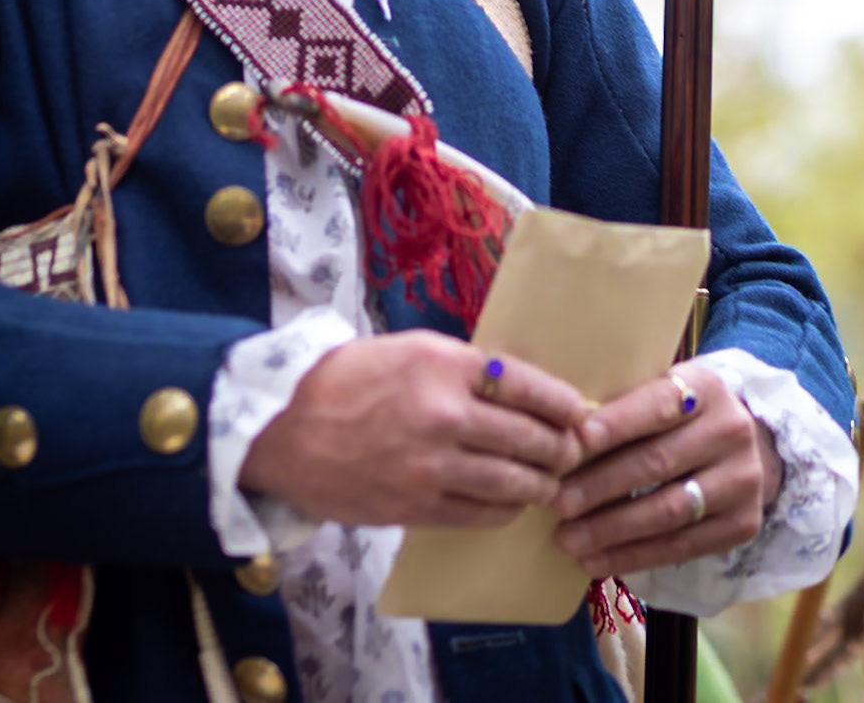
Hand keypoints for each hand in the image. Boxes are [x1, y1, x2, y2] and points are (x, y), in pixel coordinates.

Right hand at [240, 331, 588, 529]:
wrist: (283, 428)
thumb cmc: (344, 379)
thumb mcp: (408, 349)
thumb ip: (460, 367)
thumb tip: (513, 388)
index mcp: (443, 364)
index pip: (526, 384)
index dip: (563, 403)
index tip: (580, 412)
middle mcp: (444, 413)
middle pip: (528, 437)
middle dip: (560, 448)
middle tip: (572, 452)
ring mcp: (431, 465)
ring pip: (511, 482)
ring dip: (540, 485)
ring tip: (550, 484)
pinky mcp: (416, 506)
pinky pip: (479, 514)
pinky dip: (504, 512)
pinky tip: (511, 505)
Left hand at [552, 362, 782, 578]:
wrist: (746, 444)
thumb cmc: (678, 413)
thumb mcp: (661, 390)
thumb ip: (624, 405)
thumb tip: (562, 434)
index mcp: (706, 387)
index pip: (658, 406)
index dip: (617, 423)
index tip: (576, 440)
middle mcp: (731, 432)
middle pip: (658, 462)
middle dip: (602, 486)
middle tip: (557, 503)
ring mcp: (742, 482)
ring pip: (668, 511)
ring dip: (612, 530)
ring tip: (568, 540)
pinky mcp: (742, 524)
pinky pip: (682, 546)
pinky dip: (634, 556)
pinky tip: (597, 561)